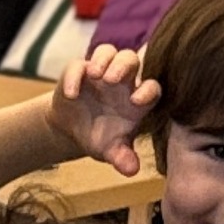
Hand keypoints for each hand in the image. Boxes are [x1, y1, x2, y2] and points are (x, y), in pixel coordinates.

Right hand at [50, 40, 160, 178]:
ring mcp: (100, 72)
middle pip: (131, 60)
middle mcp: (122, 81)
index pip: (152, 87)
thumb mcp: (111, 150)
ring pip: (108, 52)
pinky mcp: (78, 70)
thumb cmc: (99, 137)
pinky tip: (71, 94)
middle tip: (112, 80)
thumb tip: (131, 171)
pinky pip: (78, 65)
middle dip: (124, 66)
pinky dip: (75, 76)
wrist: (71, 130)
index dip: (148, 90)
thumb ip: (122, 158)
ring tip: (95, 76)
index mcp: (138, 99)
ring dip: (103, 60)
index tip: (136, 101)